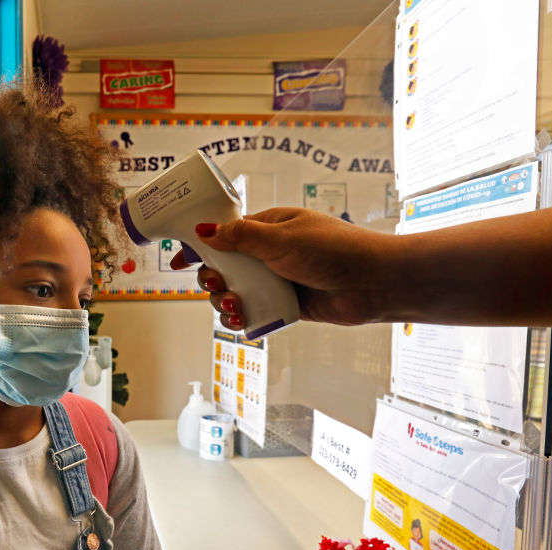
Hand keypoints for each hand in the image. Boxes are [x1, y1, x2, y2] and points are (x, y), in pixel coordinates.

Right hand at [170, 207, 395, 329]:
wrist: (373, 282)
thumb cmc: (332, 250)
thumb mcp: (281, 238)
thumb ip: (239, 238)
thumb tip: (202, 231)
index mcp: (268, 228)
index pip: (224, 234)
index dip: (198, 246)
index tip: (178, 260)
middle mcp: (269, 254)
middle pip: (223, 267)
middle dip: (212, 278)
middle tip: (216, 284)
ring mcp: (276, 280)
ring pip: (235, 292)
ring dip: (225, 301)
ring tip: (234, 305)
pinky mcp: (284, 306)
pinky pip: (253, 312)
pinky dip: (241, 318)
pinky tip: (240, 319)